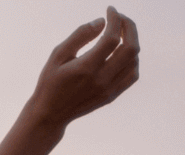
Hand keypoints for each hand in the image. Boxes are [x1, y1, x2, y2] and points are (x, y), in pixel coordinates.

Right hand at [27, 7, 139, 130]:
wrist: (50, 114)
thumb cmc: (50, 82)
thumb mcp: (58, 55)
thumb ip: (80, 35)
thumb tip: (102, 21)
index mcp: (86, 68)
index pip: (111, 38)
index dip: (115, 19)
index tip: (110, 10)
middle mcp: (101, 80)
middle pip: (131, 48)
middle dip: (129, 27)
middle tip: (120, 19)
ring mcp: (109, 89)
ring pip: (134, 60)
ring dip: (131, 42)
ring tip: (119, 34)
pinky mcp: (112, 96)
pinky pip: (132, 75)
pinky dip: (132, 59)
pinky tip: (121, 53)